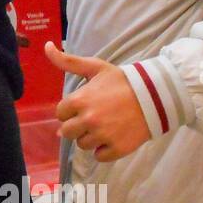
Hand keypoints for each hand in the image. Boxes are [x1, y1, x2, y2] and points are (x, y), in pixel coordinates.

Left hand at [46, 42, 151, 161]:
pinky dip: (104, 150)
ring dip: (91, 138)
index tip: (83, 106)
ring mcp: (103, 135)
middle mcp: (88, 119)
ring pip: (83, 145)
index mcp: (79, 100)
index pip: (60, 114)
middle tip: (93, 118)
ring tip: (105, 126)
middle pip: (67, 133)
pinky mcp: (117, 148)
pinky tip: (113, 137)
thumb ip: (67, 61)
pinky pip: (100, 156)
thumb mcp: (94, 67)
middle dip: (77, 126)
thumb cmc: (122, 81)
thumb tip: (46, 46)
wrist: (156, 95)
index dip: (70, 111)